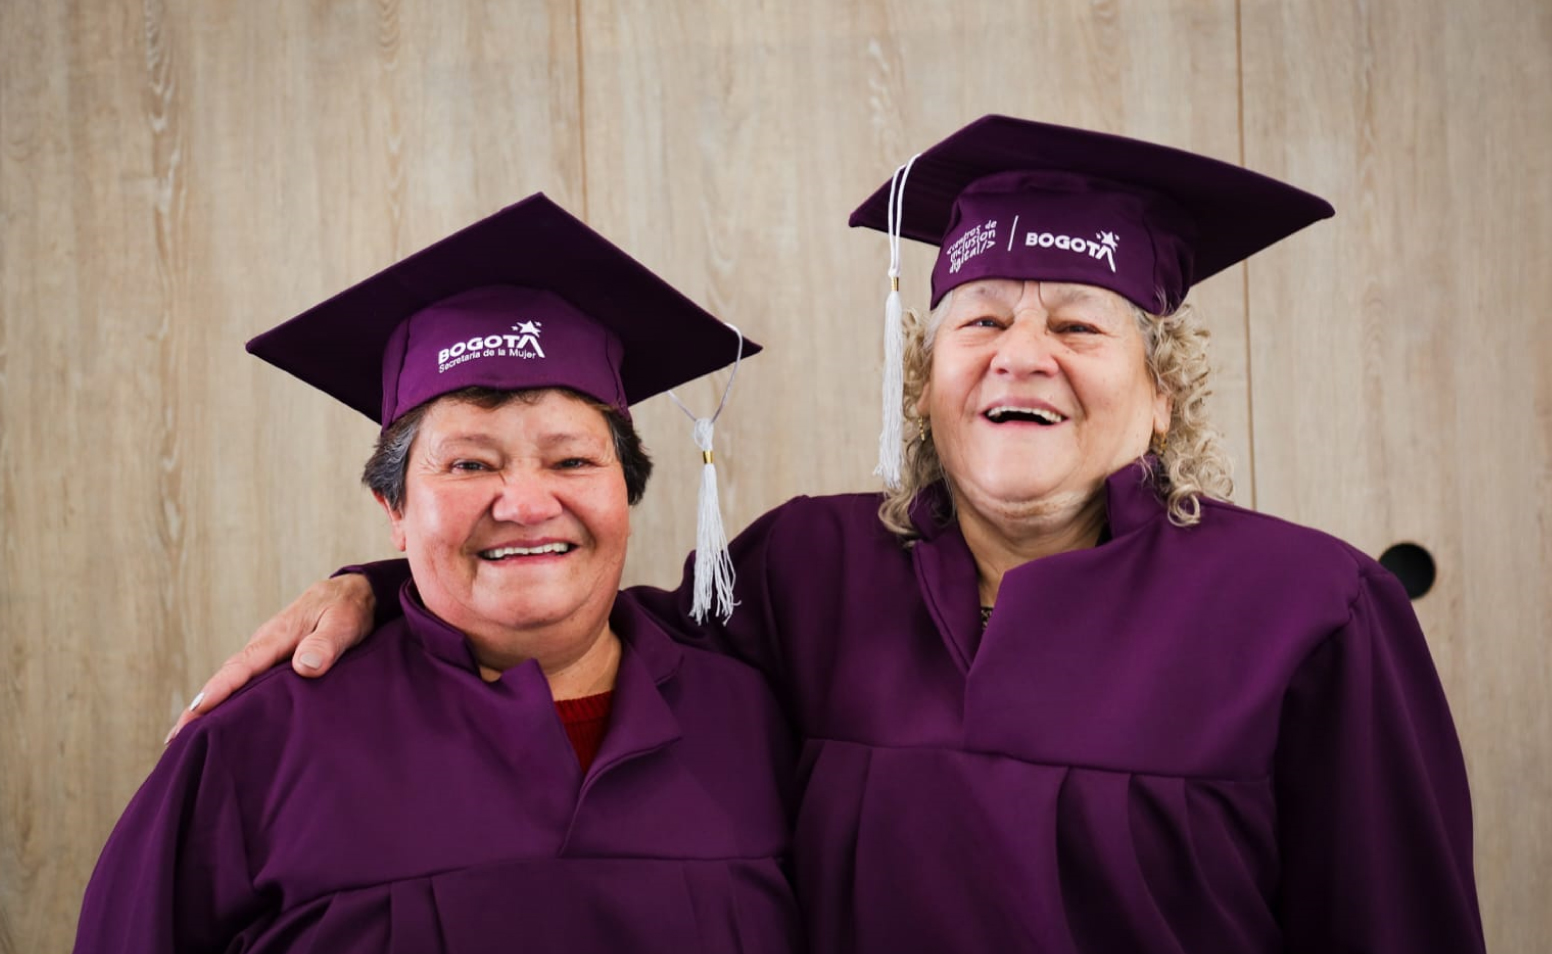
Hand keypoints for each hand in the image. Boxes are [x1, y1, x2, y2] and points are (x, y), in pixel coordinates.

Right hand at [166, 574, 376, 742]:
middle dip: (199, 706)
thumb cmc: (349, 608)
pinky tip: (222, 718)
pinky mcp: (273, 658)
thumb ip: (326, 643)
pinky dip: (228, 698)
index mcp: (277, 636)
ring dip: (209, 704)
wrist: (353, 591)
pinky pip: (245, 680)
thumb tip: (304, 665)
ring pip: (232, 679)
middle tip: (175, 740)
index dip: (218, 690)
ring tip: (187, 737)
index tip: (194, 713)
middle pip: (225, 677)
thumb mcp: (344, 623)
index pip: (241, 667)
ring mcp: (266, 651)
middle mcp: (264, 644)